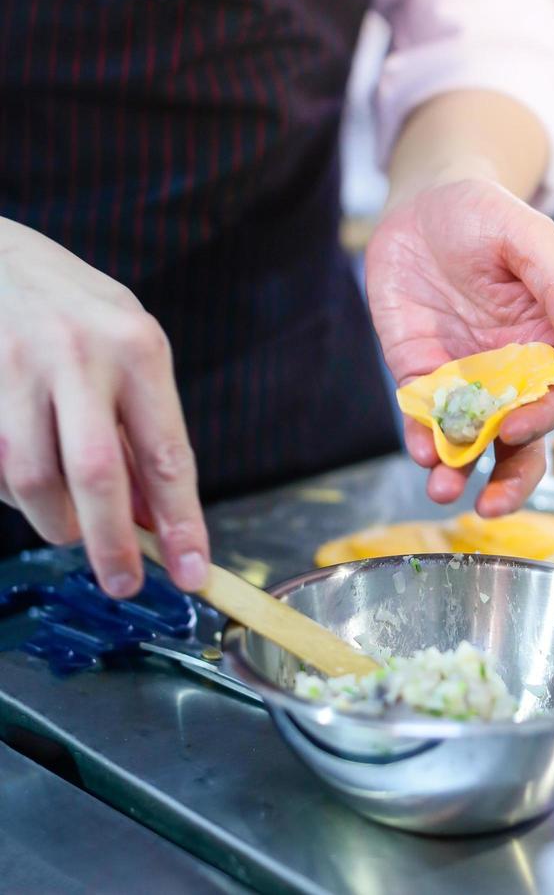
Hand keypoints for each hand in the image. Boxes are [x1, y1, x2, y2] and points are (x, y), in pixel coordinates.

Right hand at [0, 218, 208, 597]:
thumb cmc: (77, 312)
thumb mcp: (129, 353)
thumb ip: (143, 433)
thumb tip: (155, 518)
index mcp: (138, 347)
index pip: (168, 454)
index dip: (182, 522)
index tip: (191, 571)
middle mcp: (80, 354)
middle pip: (97, 476)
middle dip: (112, 545)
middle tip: (123, 584)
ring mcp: (17, 365)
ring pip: (33, 480)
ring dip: (55, 520)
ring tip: (70, 520)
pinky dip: (15, 491)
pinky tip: (29, 479)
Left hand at [366, 179, 553, 515]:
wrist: (423, 204)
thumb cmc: (487, 214)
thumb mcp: (527, 239)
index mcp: (543, 348)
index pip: (552, 402)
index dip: (540, 422)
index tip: (516, 428)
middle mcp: (505, 374)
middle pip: (516, 442)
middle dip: (508, 480)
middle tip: (490, 507)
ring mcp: (461, 379)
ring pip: (468, 441)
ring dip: (458, 470)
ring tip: (443, 487)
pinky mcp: (418, 374)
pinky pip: (422, 418)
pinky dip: (422, 439)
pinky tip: (420, 449)